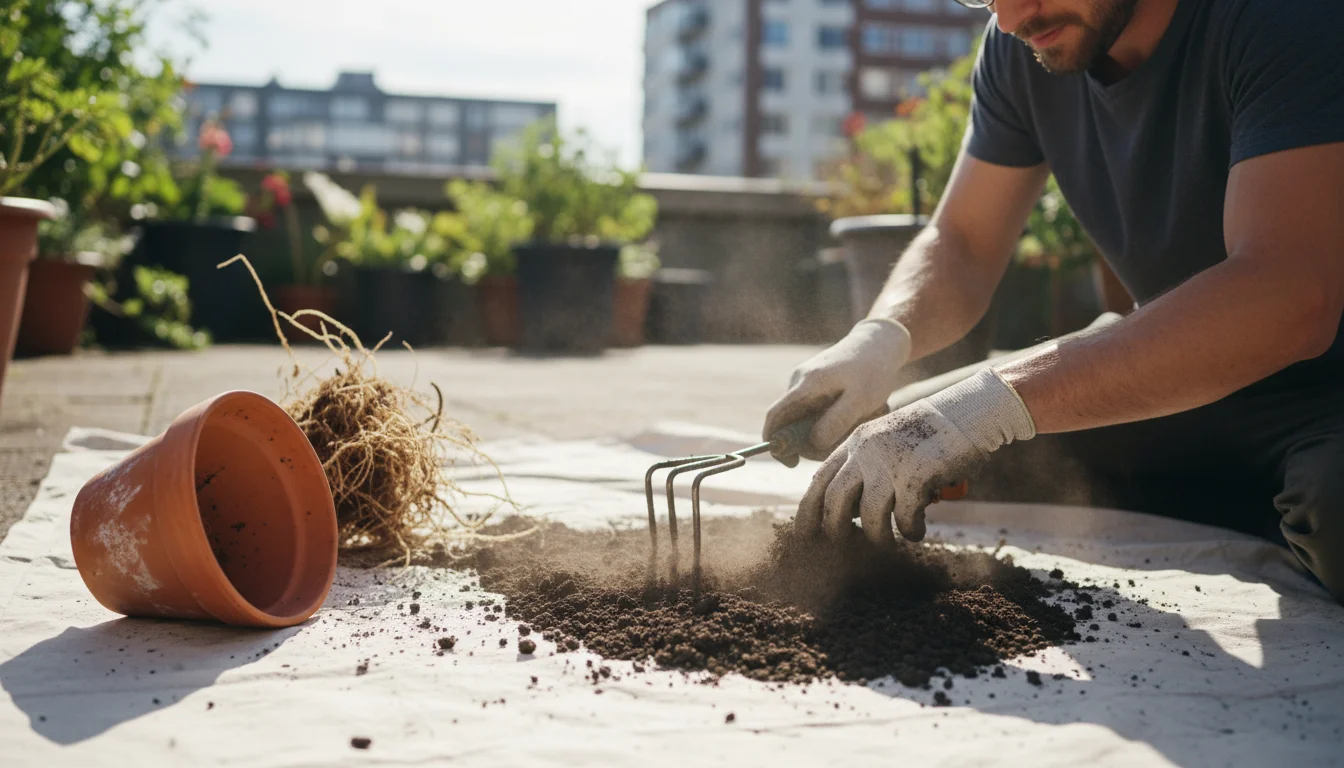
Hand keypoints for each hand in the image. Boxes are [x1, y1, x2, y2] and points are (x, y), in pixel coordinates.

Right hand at [763, 319, 913, 461]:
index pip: (775, 417)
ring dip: (821, 430)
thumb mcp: (860, 400)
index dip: (775, 443)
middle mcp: (798, 381)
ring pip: (803, 417)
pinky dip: (827, 419)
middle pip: (789, 421)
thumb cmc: (872, 371)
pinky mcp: (814, 383)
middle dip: (807, 441)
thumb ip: (835, 422)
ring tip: (852, 424)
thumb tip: (812, 444)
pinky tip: (851, 414)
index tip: (791, 463)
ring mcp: (804, 381)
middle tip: (836, 446)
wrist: (879, 343)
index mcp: (805, 384)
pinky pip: (813, 409)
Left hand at [797, 369, 1035, 542]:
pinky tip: (917, 531)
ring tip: (887, 543)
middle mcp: (866, 451)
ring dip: (877, 537)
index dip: (808, 511)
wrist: (970, 411)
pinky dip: (910, 530)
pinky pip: (904, 517)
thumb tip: (851, 510)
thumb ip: (866, 465)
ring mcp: (890, 462)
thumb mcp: (887, 439)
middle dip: (835, 529)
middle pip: (834, 500)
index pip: (820, 480)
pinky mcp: (916, 474)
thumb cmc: (931, 433)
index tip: (804, 534)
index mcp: (856, 442)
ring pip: (868, 515)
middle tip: (843, 545)